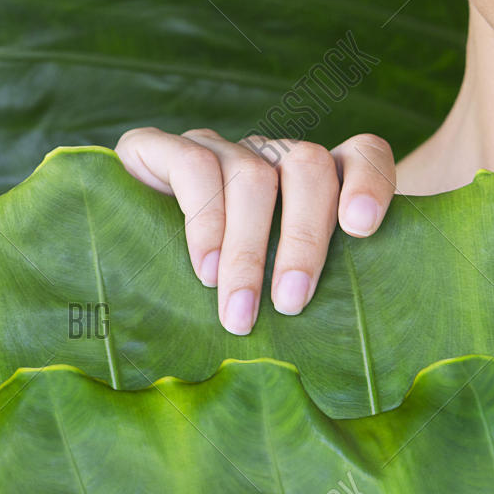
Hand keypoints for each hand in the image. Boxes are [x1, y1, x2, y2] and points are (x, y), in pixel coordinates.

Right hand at [114, 128, 395, 334]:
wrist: (123, 251)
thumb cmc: (232, 289)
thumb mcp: (282, 288)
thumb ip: (320, 290)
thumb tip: (349, 346)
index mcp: (316, 180)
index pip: (362, 156)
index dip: (370, 183)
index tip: (363, 229)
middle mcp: (270, 157)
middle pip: (307, 167)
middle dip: (304, 239)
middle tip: (290, 303)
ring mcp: (219, 149)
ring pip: (252, 175)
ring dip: (247, 250)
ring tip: (240, 310)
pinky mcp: (160, 148)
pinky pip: (194, 167)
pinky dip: (205, 223)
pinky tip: (204, 270)